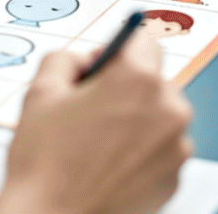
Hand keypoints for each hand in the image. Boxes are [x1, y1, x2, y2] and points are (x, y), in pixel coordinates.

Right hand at [0, 37, 192, 213]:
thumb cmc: (44, 164)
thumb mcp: (41, 91)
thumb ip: (66, 59)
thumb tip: (84, 60)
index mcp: (138, 80)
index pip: (143, 39)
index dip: (118, 50)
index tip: (105, 64)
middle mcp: (168, 110)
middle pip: (153, 80)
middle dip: (126, 88)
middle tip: (91, 109)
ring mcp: (176, 147)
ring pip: (159, 116)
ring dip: (136, 121)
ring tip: (97, 143)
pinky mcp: (175, 178)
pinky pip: (162, 149)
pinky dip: (142, 151)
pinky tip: (109, 165)